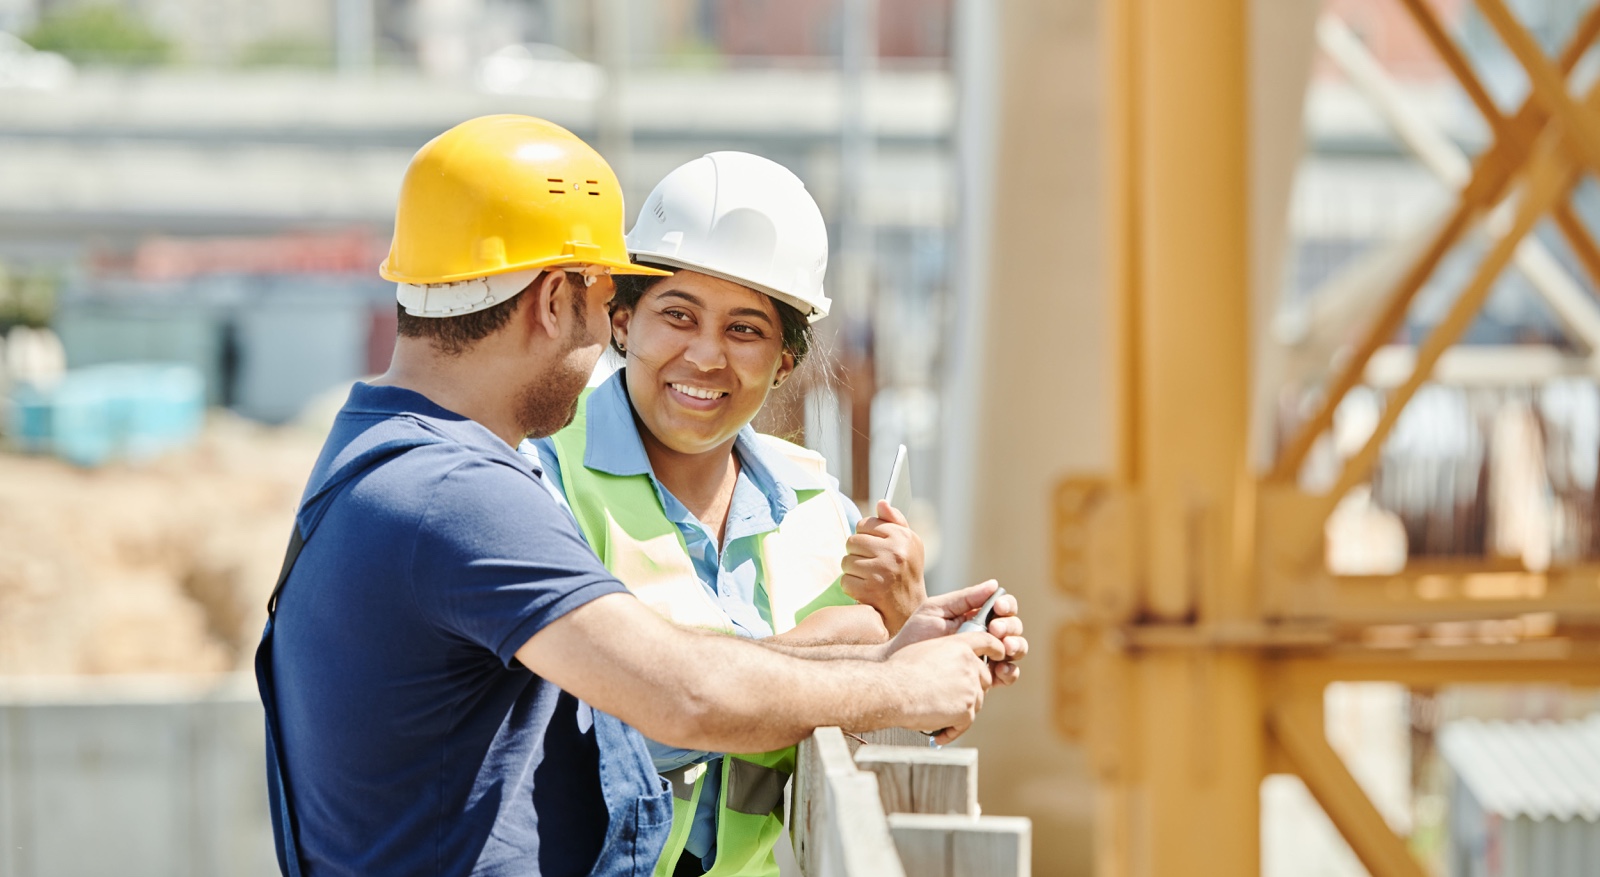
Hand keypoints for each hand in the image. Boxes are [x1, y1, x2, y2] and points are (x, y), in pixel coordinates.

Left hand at [842, 500, 926, 633]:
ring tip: (868, 578)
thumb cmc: (906, 573)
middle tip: (870, 565)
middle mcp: (895, 551)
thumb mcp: (909, 545)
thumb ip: (895, 522)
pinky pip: (845, 580)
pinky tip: (865, 590)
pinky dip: (852, 588)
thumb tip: (881, 502)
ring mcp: (882, 570)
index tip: (874, 548)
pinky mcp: (871, 589)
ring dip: (853, 572)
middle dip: (856, 554)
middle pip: (852, 541)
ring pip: (846, 561)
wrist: (910, 610)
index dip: (865, 537)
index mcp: (903, 536)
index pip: (865, 524)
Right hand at [884, 630, 1002, 743]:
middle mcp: (969, 665)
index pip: (987, 642)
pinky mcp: (967, 710)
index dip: (996, 648)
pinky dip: (952, 730)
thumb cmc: (900, 671)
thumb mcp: (925, 650)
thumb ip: (945, 653)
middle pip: (984, 678)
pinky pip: (965, 723)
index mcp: (959, 646)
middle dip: (972, 688)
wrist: (894, 691)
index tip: (1001, 654)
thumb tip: (948, 665)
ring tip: (938, 714)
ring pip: (976, 701)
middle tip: (952, 697)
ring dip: (961, 710)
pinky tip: (938, 733)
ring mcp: (971, 688)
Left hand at [888, 581, 1026, 686]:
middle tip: (995, 629)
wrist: (902, 665)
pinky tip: (1000, 669)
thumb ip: (964, 598)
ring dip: (1016, 646)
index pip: (1003, 608)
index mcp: (977, 616)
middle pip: (1014, 627)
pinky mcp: (986, 677)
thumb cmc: (916, 634)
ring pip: (1016, 649)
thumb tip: (995, 585)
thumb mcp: (937, 610)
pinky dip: (1010, 671)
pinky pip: (1008, 674)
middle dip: (1009, 626)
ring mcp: (988, 656)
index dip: (1006, 606)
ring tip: (1005, 648)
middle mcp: (987, 635)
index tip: (998, 607)